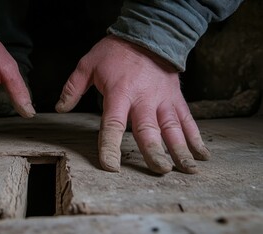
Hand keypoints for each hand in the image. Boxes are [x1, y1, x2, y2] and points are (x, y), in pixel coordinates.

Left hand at [56, 35, 209, 173]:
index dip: (110, 147)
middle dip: (154, 152)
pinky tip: (202, 154)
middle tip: (159, 170)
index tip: (110, 166)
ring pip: (173, 129)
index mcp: (120, 94)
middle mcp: (143, 100)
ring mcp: (163, 100)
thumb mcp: (88, 64)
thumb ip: (73, 87)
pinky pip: (187, 120)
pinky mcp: (176, 98)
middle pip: (148, 131)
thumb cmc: (116, 51)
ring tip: (187, 170)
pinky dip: (196, 137)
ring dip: (180, 150)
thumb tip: (60, 108)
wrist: (147, 33)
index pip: (112, 125)